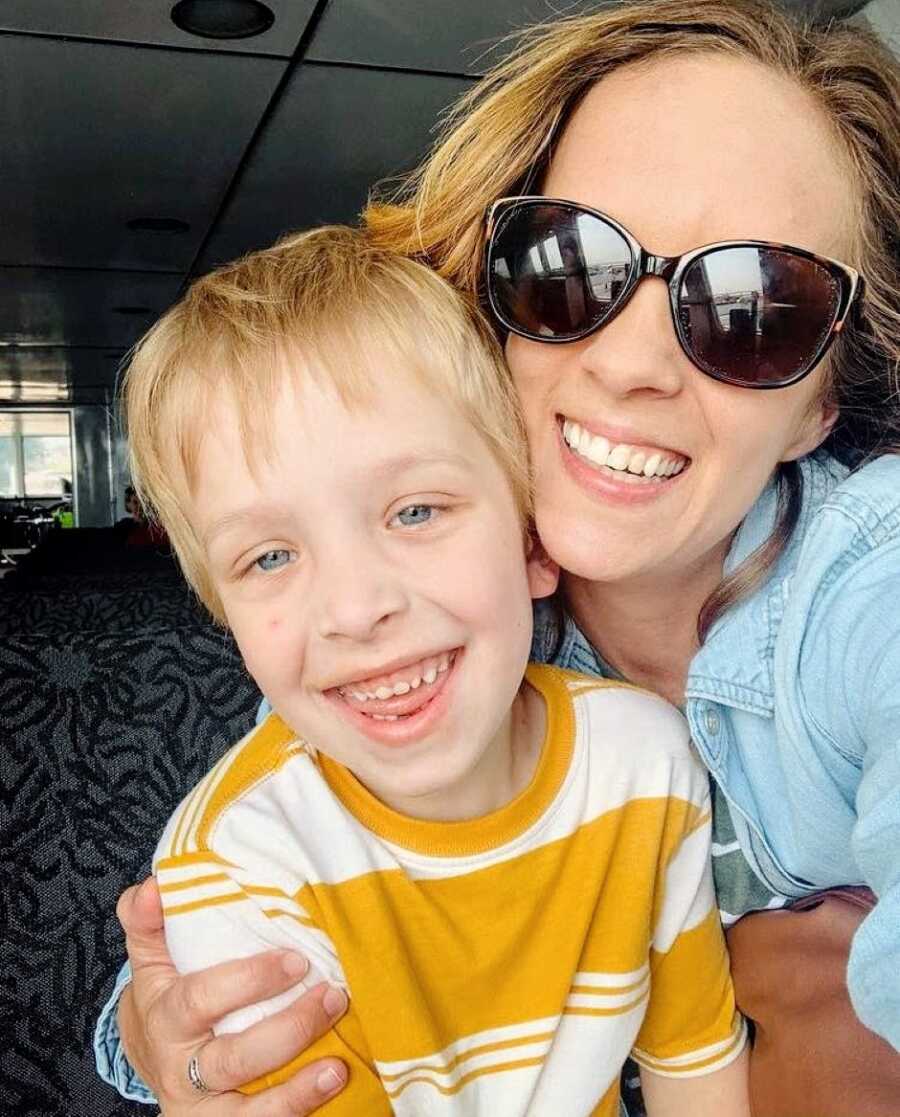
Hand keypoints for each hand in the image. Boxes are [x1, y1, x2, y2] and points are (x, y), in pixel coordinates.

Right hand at [117, 877, 348, 1114]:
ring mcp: (205, 1110)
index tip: (296, 960)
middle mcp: (183, 1070)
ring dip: (297, 1092)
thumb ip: (148, 919)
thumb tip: (153, 886)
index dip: (248, 981)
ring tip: (338, 1066)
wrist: (155, 1064)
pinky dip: (297, 1113)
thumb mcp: (151, 959)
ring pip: (249, 1113)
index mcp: (165, 1019)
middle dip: (287, 1031)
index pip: (200, 999)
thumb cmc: (166, 998)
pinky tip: (330, 1090)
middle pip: (234, 1059)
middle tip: (332, 997)